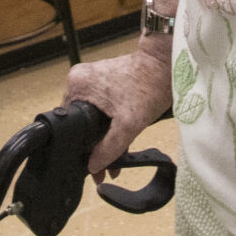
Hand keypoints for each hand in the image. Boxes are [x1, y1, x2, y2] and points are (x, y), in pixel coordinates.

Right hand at [62, 31, 172, 177]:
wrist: (166, 65)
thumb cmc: (149, 86)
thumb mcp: (128, 125)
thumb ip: (110, 148)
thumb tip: (93, 166)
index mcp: (77, 85)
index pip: (69, 123)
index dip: (80, 148)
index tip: (90, 167)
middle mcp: (80, 79)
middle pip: (80, 122)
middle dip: (93, 146)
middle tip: (103, 169)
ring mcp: (92, 79)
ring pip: (91, 117)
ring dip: (102, 138)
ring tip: (113, 162)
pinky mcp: (104, 80)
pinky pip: (100, 108)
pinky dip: (109, 125)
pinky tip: (117, 144)